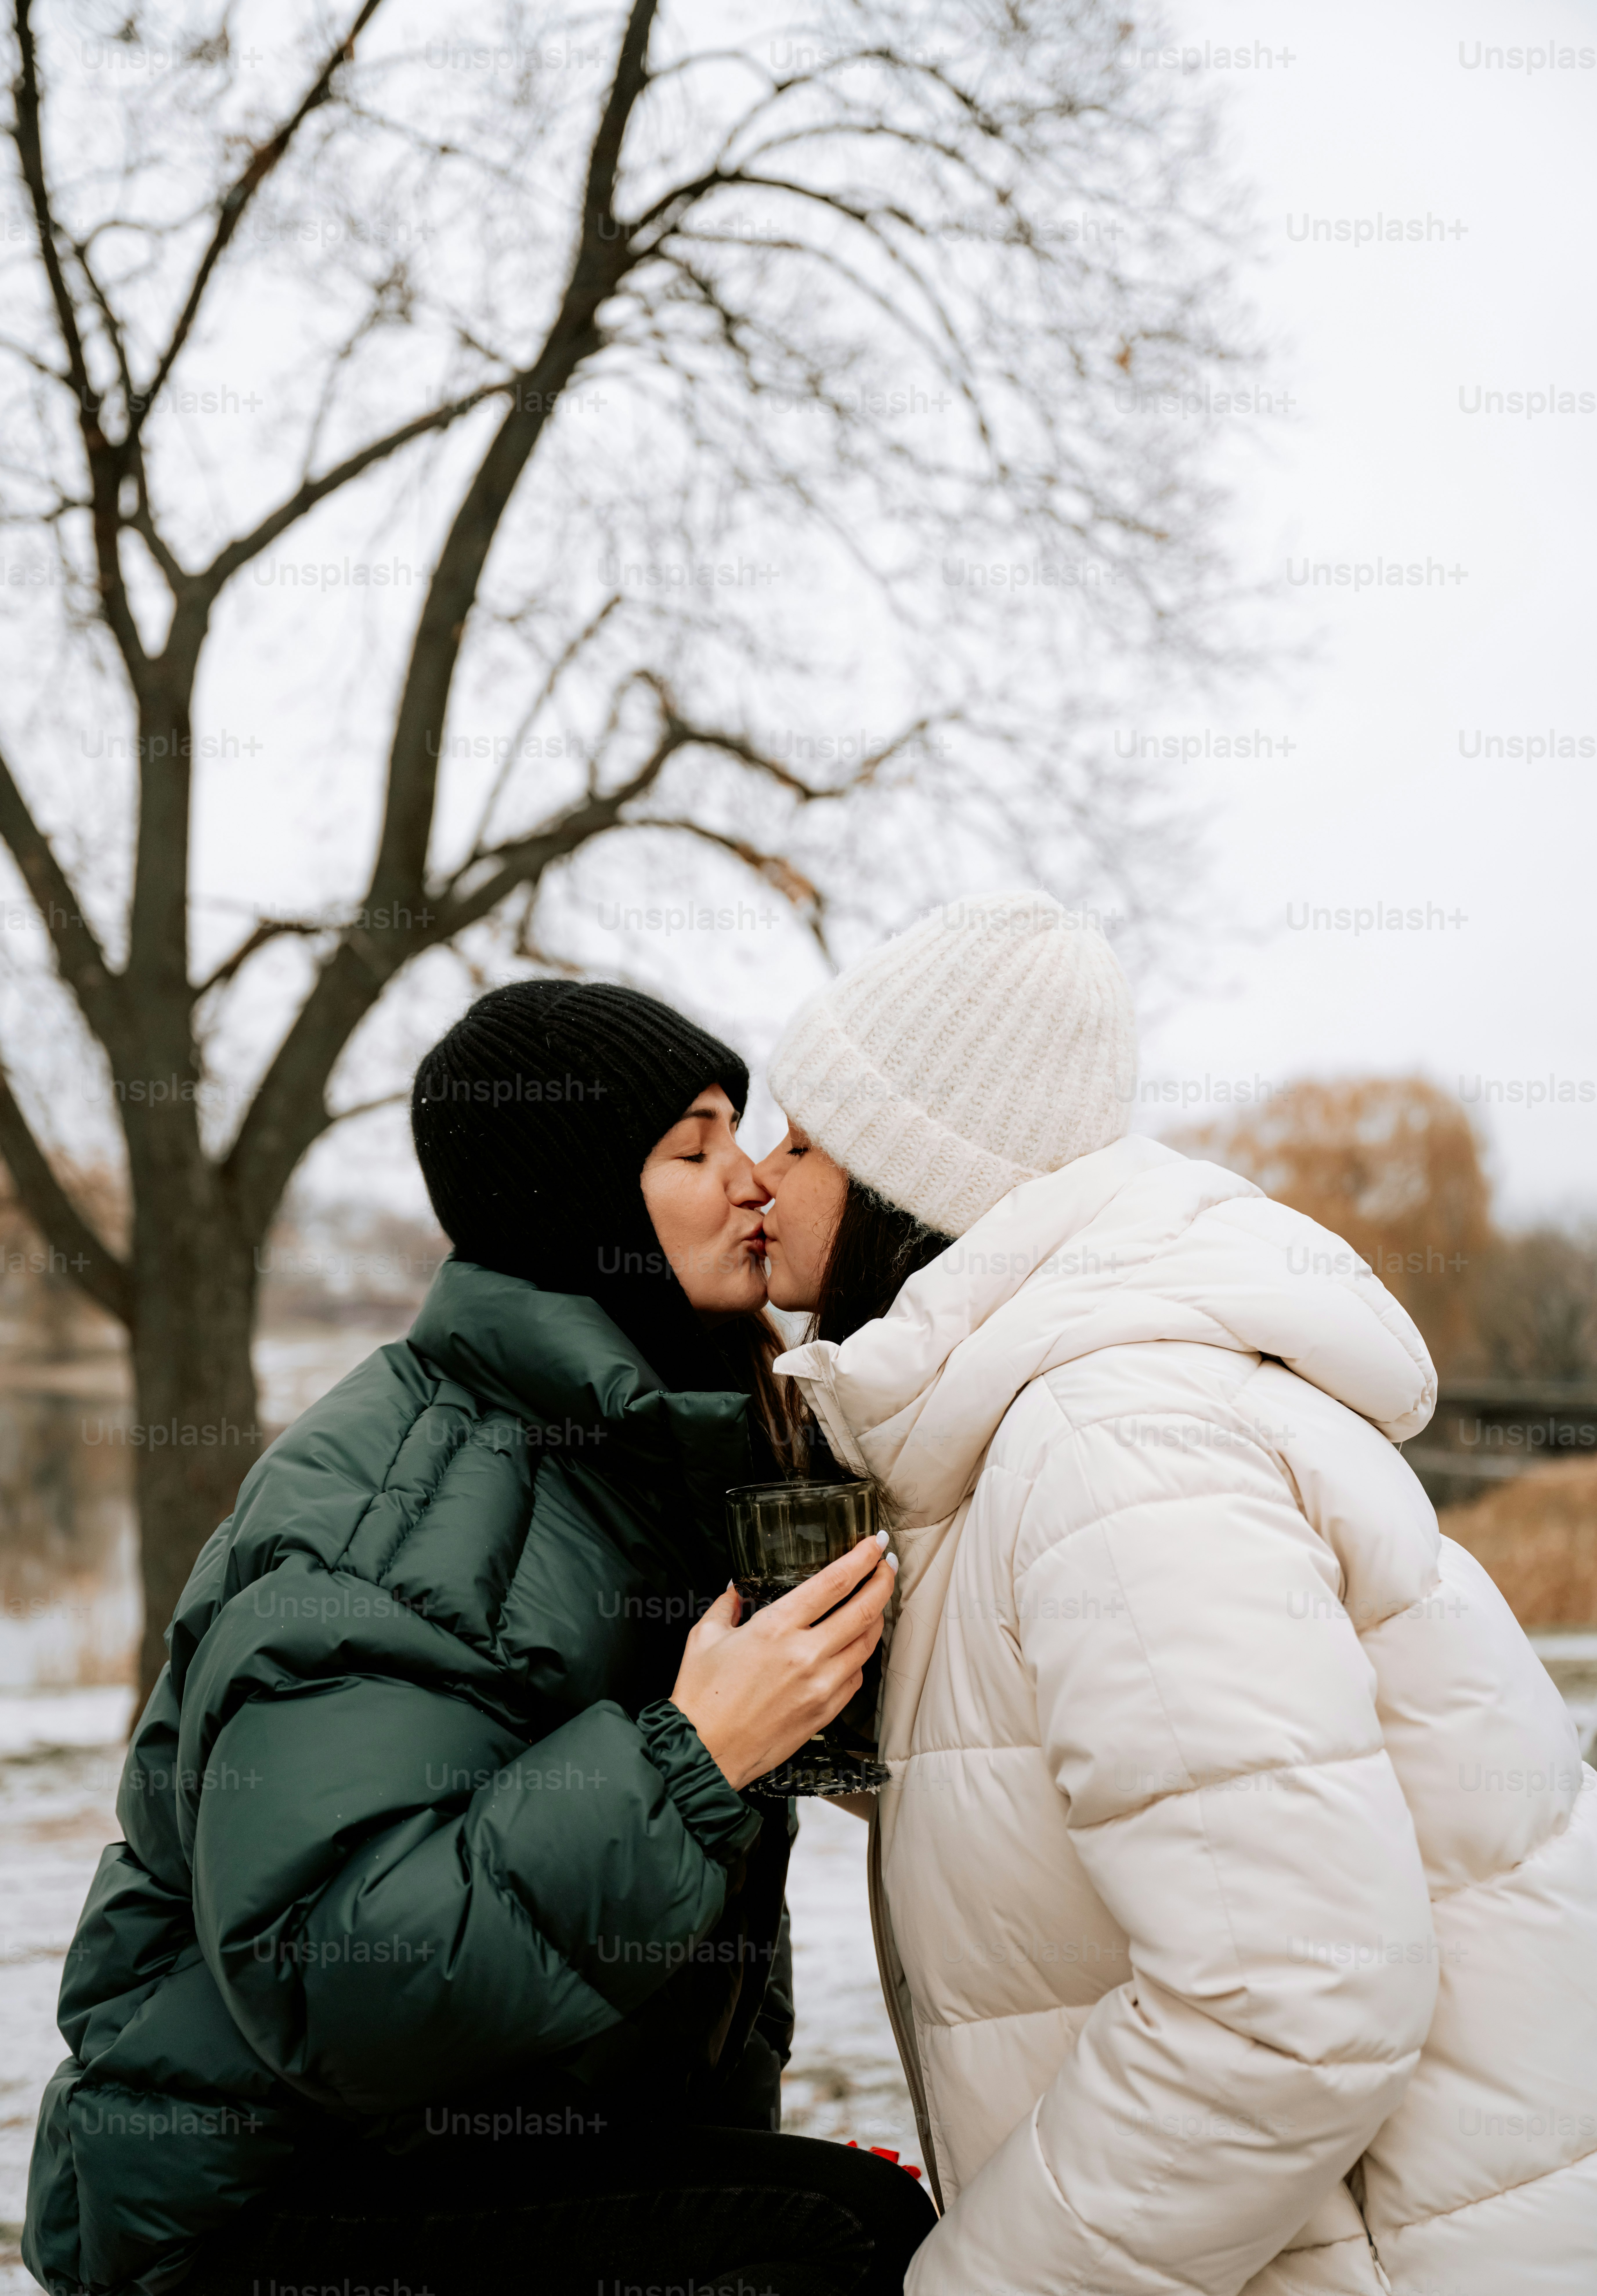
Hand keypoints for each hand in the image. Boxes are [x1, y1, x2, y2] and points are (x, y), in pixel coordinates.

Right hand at [669, 1531, 897, 1790]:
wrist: (704, 1754)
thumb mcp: (703, 1638)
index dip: (861, 1558)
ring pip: (867, 1643)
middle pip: (865, 1609)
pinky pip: (857, 1677)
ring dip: (876, 1617)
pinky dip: (860, 1657)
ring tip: (874, 1603)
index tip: (875, 1543)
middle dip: (882, 1580)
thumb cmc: (701, 1698)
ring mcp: (821, 1686)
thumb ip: (725, 1606)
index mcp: (776, 1628)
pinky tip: (853, 1648)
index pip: (834, 1582)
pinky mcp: (825, 1712)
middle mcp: (806, 1655)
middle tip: (887, 1565)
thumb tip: (735, 1589)